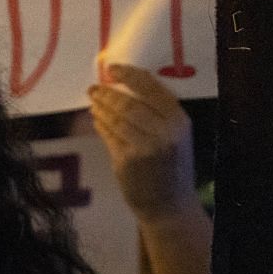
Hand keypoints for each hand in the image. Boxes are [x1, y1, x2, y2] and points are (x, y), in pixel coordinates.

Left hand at [87, 61, 199, 225]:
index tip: (112, 69)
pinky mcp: (127, 160)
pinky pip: (109, 136)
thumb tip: (127, 89)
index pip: (151, 87)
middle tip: (93, 89)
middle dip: (107, 94)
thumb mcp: (176, 136)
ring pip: (115, 118)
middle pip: (128, 103)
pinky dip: (100, 126)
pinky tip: (96, 120)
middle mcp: (164, 131)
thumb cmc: (172, 167)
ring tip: (93, 103)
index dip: (129, 75)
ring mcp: (144, 146)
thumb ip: (158, 114)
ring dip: (100, 108)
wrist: (169, 204)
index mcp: (179, 120)